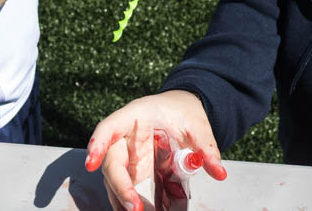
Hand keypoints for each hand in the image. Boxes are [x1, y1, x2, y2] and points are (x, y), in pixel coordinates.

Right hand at [85, 91, 226, 210]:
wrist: (181, 110)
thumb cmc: (183, 111)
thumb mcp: (198, 124)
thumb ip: (206, 147)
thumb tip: (219, 173)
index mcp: (135, 115)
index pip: (108, 127)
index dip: (97, 143)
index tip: (91, 162)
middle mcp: (124, 137)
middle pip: (111, 161)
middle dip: (119, 185)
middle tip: (134, 208)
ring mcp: (127, 156)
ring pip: (115, 180)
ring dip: (122, 199)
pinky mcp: (133, 171)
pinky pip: (127, 188)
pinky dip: (131, 202)